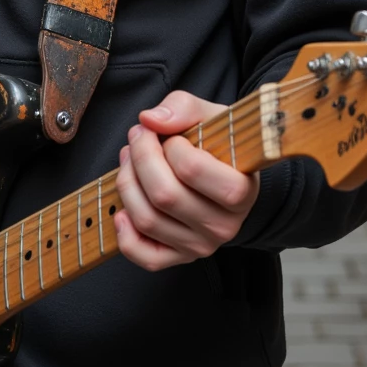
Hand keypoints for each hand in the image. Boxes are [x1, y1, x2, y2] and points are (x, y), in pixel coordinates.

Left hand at [115, 90, 259, 271]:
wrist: (227, 175)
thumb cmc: (218, 144)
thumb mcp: (210, 116)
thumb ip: (183, 108)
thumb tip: (150, 120)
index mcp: (242, 190)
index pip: (192, 170)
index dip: (170, 145)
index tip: (168, 134)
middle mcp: (225, 225)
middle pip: (164, 195)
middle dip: (140, 157)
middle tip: (138, 136)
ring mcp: (202, 245)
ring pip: (147, 219)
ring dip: (127, 183)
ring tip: (129, 159)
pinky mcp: (180, 257)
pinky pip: (144, 255)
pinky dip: (125, 233)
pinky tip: (124, 209)